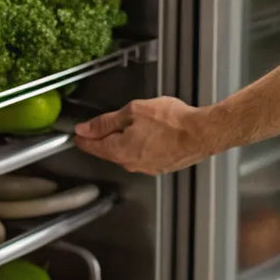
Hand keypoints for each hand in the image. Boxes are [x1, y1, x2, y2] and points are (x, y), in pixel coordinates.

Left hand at [73, 97, 220, 174]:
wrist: (202, 133)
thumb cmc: (172, 122)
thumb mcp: (133, 112)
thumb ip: (106, 121)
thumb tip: (85, 128)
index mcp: (119, 150)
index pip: (92, 146)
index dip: (83, 137)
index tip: (78, 133)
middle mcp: (130, 164)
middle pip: (108, 151)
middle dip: (103, 138)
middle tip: (102, 125)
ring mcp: (146, 167)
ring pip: (126, 153)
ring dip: (123, 141)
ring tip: (132, 125)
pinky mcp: (160, 167)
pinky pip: (142, 156)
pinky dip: (139, 146)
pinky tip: (148, 134)